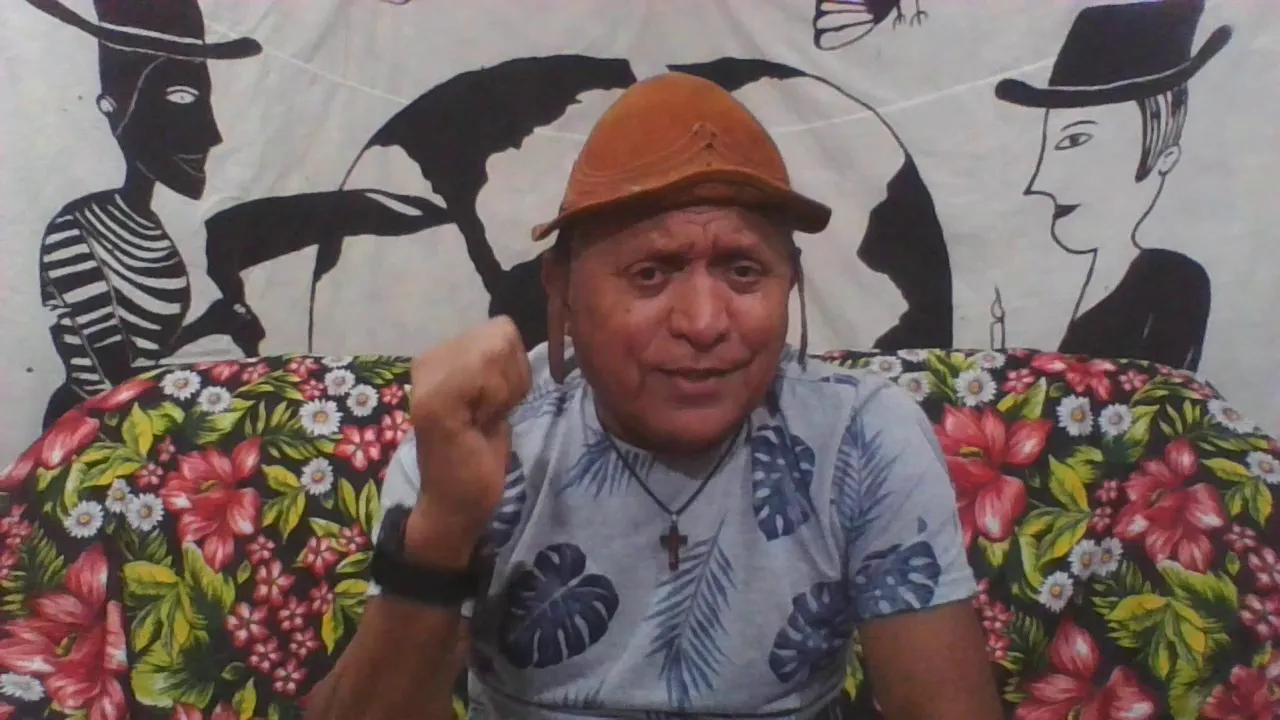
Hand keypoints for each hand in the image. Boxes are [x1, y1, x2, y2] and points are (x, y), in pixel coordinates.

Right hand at [405, 317, 530, 566]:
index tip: (494, 405)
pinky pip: (488, 374)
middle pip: (502, 334)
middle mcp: (427, 358)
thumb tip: (508, 329)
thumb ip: (497, 362)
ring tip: (482, 420)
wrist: (456, 502)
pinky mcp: (434, 398)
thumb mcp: (495, 395)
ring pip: (498, 349)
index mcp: (440, 356)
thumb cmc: (477, 453)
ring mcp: (427, 376)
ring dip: (505, 390)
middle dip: (511, 377)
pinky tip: (479, 424)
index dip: (513, 368)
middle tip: (489, 414)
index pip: (501, 329)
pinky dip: (497, 401)